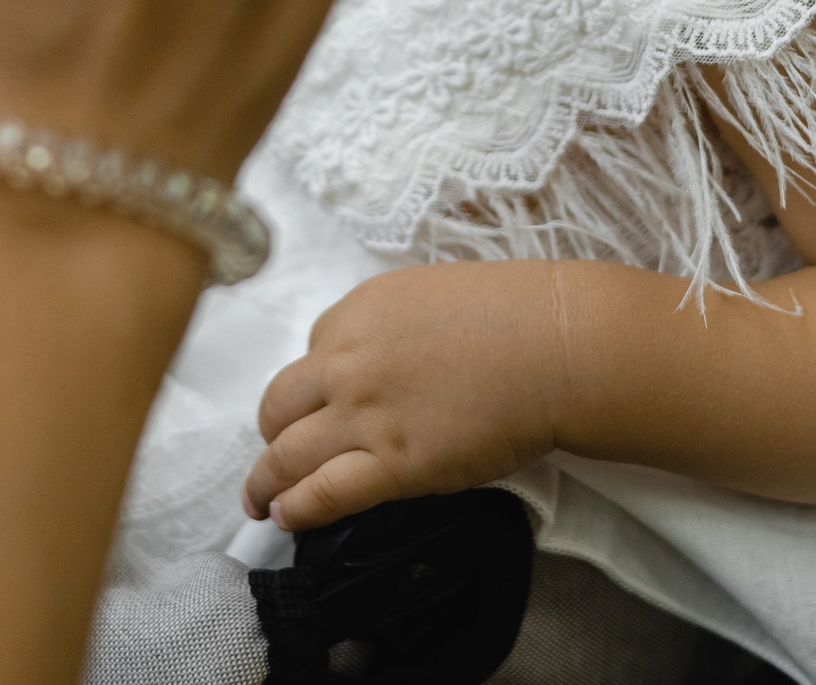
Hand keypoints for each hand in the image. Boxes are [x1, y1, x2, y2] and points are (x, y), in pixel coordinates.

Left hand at [243, 262, 565, 531]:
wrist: (554, 345)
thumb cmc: (515, 314)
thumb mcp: (431, 296)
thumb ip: (392, 328)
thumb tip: (385, 357)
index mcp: (355, 313)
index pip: (313, 355)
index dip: (317, 385)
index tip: (323, 405)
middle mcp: (345, 361)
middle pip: (280, 404)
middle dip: (273, 432)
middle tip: (276, 452)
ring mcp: (364, 415)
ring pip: (286, 455)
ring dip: (265, 482)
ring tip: (260, 501)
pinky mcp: (391, 465)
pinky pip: (323, 494)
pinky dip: (296, 509)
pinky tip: (288, 518)